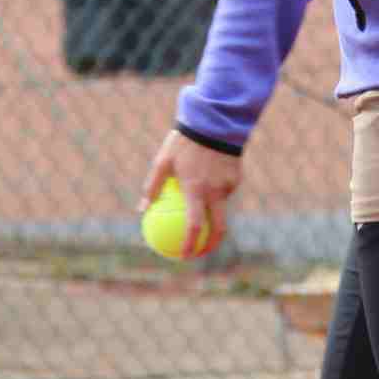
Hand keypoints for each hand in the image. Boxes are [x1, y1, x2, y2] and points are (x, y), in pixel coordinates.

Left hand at [139, 128, 242, 259]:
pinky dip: (217, 191)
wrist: (215, 121)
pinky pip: (225, 190)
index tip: (185, 256)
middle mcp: (215, 191)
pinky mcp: (236, 177)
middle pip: (219, 227)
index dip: (191, 244)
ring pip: (220, 206)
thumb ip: (153, 186)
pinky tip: (210, 183)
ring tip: (201, 207)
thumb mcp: (163, 161)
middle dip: (212, 244)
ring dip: (211, 209)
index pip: (195, 226)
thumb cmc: (183, 141)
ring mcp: (229, 185)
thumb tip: (142, 209)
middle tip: (202, 252)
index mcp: (197, 190)